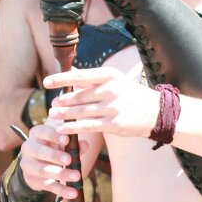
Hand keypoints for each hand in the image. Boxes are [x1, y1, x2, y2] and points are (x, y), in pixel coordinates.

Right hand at [18, 120, 87, 199]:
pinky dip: (62, 190)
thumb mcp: (63, 144)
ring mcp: (28, 165)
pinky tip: (73, 193)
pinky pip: (48, 185)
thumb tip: (85, 144)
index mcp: (36, 134)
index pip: (42, 131)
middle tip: (69, 159)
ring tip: (77, 176)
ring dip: (61, 174)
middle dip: (55, 156)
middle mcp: (28, 148)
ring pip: (43, 170)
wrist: (38, 166)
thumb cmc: (54, 148)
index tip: (67, 139)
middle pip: (39, 151)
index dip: (54, 135)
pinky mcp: (32, 180)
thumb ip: (74, 144)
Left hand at [44, 66, 160, 139]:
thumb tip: (70, 73)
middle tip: (51, 105)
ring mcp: (113, 107)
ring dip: (64, 114)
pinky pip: (89, 126)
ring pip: (81, 111)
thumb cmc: (130, 96)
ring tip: (52, 116)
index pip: (79, 76)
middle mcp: (111, 89)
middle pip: (79, 95)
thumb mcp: (115, 81)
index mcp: (109, 75)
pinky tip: (62, 129)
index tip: (46, 82)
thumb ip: (93, 80)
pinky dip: (73, 127)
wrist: (155, 112)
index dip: (60, 79)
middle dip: (62, 101)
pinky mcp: (114, 124)